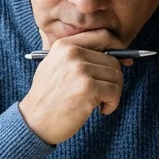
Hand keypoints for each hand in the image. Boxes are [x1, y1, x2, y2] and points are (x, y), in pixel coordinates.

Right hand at [19, 31, 128, 145]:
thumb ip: (81, 57)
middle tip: (104, 94)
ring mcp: (80, 70)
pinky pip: (114, 92)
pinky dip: (112, 104)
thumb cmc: (48, 98)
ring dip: (113, 93)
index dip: (117, 47)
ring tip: (99, 103)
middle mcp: (72, 54)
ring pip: (116, 76)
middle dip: (113, 79)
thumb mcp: (55, 67)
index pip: (102, 35)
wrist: (34, 122)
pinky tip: (101, 110)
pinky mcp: (88, 88)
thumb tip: (122, 56)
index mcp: (64, 46)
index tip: (123, 61)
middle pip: (113, 59)